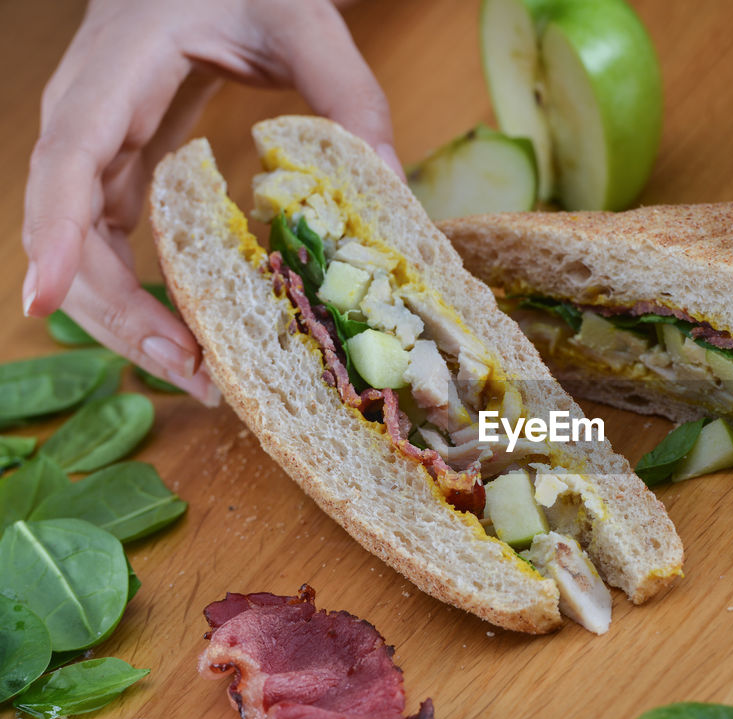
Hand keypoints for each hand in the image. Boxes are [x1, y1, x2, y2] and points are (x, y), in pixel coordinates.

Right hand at [22, 0, 404, 403]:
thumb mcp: (305, 23)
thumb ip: (349, 97)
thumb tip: (390, 182)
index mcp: (119, 69)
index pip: (68, 156)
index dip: (54, 232)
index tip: (43, 300)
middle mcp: (89, 113)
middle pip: (67, 222)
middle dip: (111, 305)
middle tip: (187, 369)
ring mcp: (99, 145)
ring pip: (84, 244)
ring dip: (128, 314)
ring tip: (198, 372)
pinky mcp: (122, 168)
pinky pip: (113, 241)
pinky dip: (144, 293)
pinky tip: (193, 336)